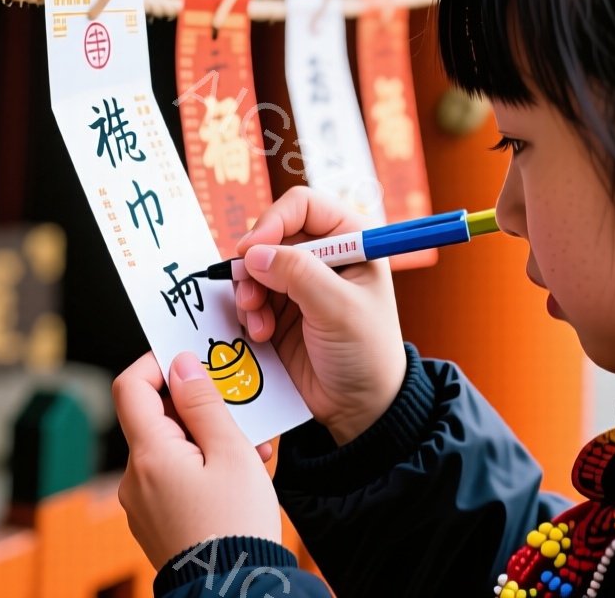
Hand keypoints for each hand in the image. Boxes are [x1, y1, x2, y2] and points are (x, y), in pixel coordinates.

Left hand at [114, 351, 281, 567]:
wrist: (233, 591)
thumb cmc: (237, 524)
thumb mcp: (231, 452)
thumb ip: (203, 403)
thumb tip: (180, 365)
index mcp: (148, 455)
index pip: (130, 387)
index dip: (155, 364)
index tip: (187, 359)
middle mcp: (134, 478)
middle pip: (155, 420)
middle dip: (197, 409)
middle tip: (240, 412)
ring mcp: (141, 504)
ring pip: (169, 451)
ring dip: (206, 441)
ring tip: (252, 452)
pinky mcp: (154, 522)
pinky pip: (172, 479)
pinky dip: (200, 468)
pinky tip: (236, 478)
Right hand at [234, 187, 406, 445]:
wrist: (359, 408)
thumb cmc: (366, 353)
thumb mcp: (339, 309)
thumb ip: (298, 274)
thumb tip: (254, 253)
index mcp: (351, 240)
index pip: (303, 206)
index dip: (274, 221)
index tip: (253, 248)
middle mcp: (322, 255)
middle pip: (270, 234)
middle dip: (255, 264)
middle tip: (250, 294)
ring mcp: (298, 283)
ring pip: (253, 266)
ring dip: (248, 292)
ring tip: (259, 322)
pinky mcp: (278, 310)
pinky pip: (248, 296)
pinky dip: (247, 312)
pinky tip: (261, 334)